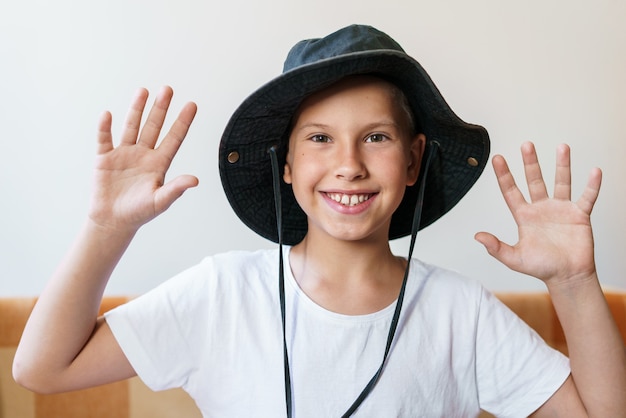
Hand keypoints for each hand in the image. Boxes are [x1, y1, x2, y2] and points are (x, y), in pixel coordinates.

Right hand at [89, 86, 197, 232]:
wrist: (113, 222)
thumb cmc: (139, 213)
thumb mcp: (160, 201)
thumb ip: (176, 189)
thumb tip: (195, 180)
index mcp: (159, 164)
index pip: (174, 138)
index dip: (183, 122)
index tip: (192, 104)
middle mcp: (143, 155)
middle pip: (154, 127)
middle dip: (160, 108)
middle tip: (167, 89)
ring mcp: (124, 154)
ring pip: (131, 127)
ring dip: (137, 109)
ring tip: (143, 91)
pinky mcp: (105, 159)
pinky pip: (104, 139)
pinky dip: (105, 128)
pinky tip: (108, 115)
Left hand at [475, 142, 601, 285]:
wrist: (567, 277)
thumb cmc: (541, 268)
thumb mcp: (515, 259)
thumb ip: (496, 248)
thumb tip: (477, 237)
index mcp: (524, 216)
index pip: (511, 191)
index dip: (504, 175)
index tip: (497, 158)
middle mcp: (542, 208)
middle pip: (534, 180)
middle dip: (531, 162)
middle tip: (526, 144)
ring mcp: (561, 209)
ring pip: (561, 182)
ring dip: (562, 165)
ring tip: (562, 146)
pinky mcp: (580, 215)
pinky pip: (587, 197)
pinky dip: (592, 185)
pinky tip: (594, 171)